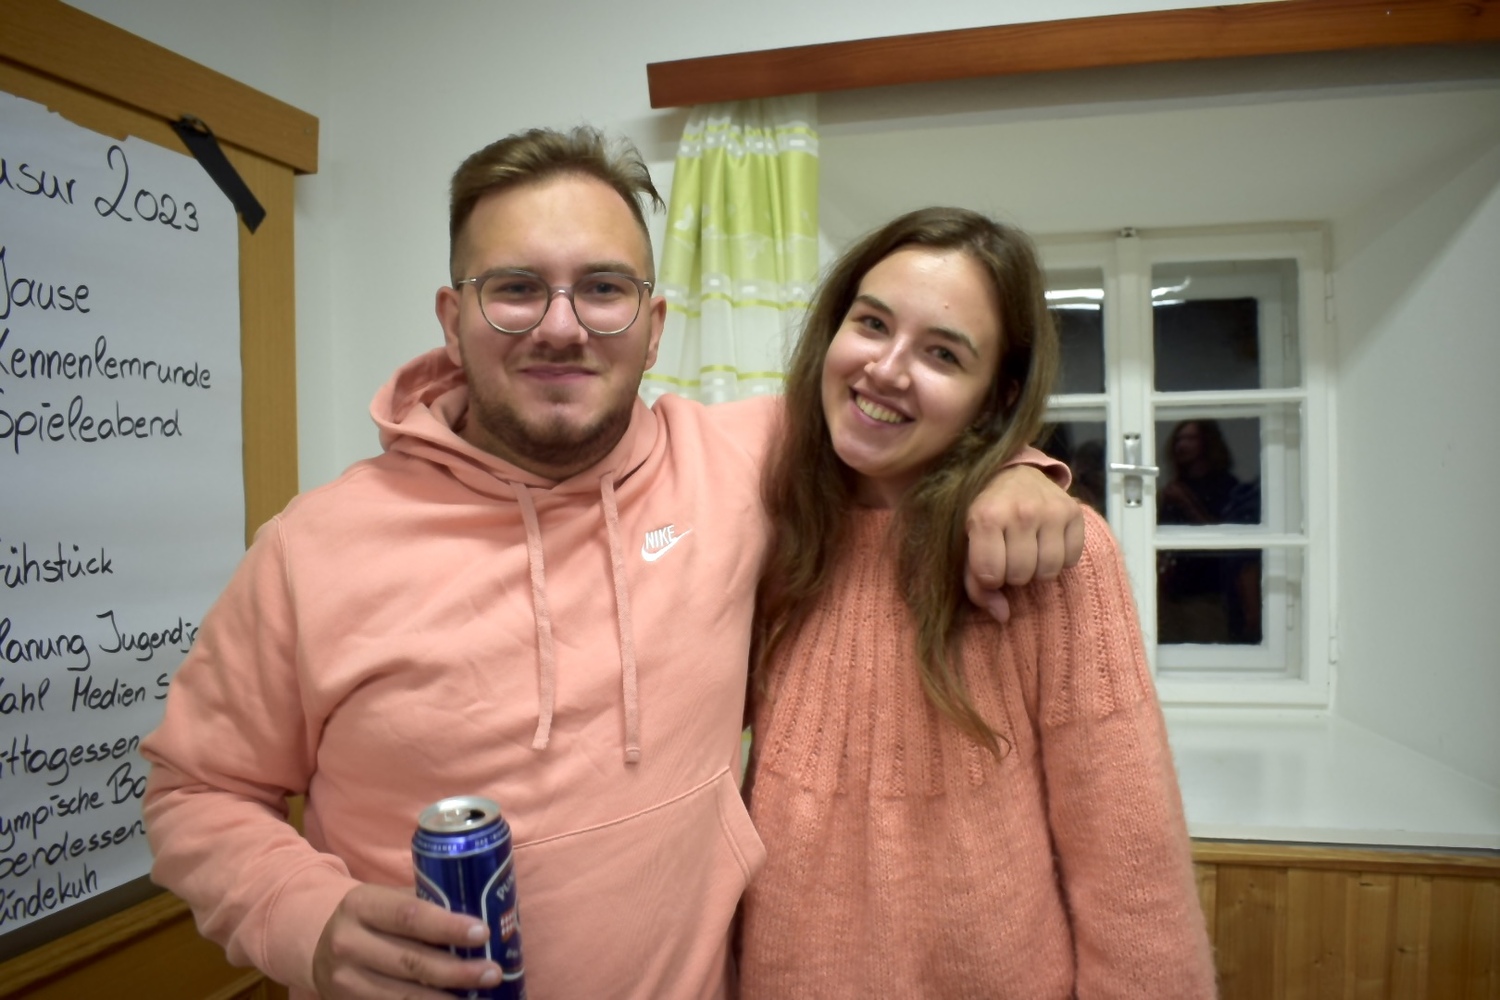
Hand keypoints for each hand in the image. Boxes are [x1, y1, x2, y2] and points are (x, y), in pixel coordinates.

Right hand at [313, 883, 502, 998]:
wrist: (318, 945)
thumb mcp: (386, 899)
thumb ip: (425, 903)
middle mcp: (348, 943)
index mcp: (361, 905)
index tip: (482, 933)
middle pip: (411, 961)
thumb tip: (484, 913)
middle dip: (457, 970)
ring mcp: (345, 981)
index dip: (447, 926)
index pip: (410, 915)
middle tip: (493, 972)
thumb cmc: (372, 917)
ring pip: (404, 995)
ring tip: (482, 998)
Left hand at [965, 465, 1084, 622]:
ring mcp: (1051, 510)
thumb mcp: (965, 541)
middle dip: (1011, 573)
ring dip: (1036, 569)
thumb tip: (1002, 616)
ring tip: (1026, 550)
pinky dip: (1059, 559)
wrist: (1009, 471)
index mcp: (986, 516)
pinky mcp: (1074, 511)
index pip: (991, 575)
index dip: (988, 578)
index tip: (987, 564)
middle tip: (1007, 554)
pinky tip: (1045, 543)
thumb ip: (974, 582)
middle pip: (1021, 574)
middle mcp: (1021, 511)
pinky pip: (1071, 559)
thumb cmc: (981, 510)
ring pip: (1048, 571)